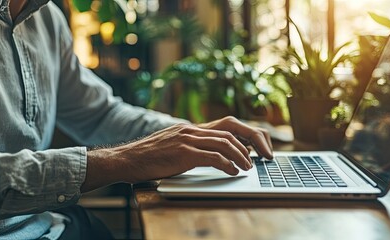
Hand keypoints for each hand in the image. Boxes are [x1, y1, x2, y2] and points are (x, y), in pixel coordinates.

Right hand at [83, 117, 272, 189]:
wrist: (127, 159)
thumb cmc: (151, 156)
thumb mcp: (176, 145)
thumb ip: (195, 145)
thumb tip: (217, 154)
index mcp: (193, 128)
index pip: (229, 124)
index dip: (247, 134)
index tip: (258, 147)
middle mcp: (193, 129)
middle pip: (232, 128)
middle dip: (253, 141)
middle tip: (263, 156)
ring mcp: (188, 139)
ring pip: (225, 142)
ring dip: (242, 156)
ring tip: (249, 167)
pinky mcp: (182, 153)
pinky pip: (212, 157)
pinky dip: (227, 164)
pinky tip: (233, 172)